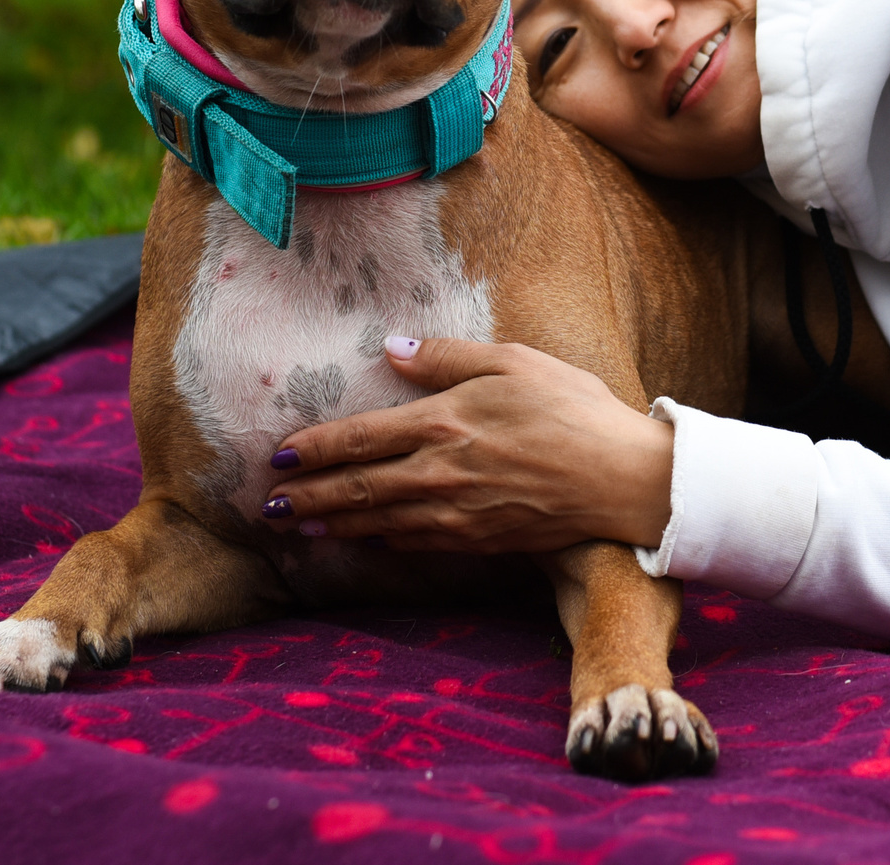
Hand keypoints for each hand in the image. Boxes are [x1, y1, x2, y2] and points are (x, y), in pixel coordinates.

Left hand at [260, 337, 673, 553]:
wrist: (621, 478)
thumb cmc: (574, 409)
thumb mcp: (515, 360)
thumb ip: (447, 356)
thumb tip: (392, 348)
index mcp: (444, 421)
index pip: (360, 438)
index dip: (316, 449)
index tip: (282, 454)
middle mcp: (439, 473)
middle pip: (356, 489)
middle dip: (307, 497)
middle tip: (268, 505)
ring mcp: (456, 513)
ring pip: (378, 522)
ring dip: (333, 526)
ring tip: (299, 527)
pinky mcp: (477, 539)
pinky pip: (415, 542)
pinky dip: (381, 541)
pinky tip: (366, 541)